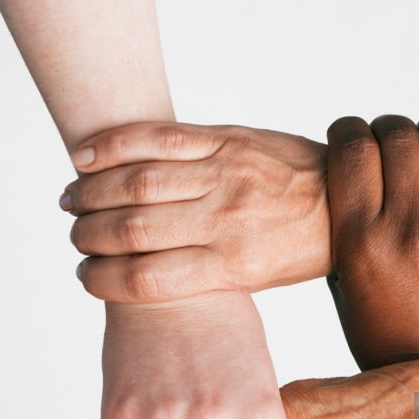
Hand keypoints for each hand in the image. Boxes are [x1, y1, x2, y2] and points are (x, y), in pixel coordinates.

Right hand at [63, 122, 329, 301]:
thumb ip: (202, 276)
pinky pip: (161, 137)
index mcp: (234, 265)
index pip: (147, 278)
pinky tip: (85, 156)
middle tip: (75, 236)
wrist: (347, 197)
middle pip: (133, 228)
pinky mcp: (228, 138)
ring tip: (70, 200)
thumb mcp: (258, 279)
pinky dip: (114, 145)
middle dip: (89, 235)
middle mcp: (226, 219)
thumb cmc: (299, 249)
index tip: (86, 278)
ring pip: (139, 181)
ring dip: (91, 191)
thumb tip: (137, 276)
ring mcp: (225, 173)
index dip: (102, 281)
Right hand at [325, 115, 418, 368]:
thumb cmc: (384, 329)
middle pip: (400, 138)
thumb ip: (343, 223)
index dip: (349, 128)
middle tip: (389, 138)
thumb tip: (350, 164)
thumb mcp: (343, 281)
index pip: (352, 149)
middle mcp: (410, 233)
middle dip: (389, 127)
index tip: (350, 133)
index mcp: (361, 243)